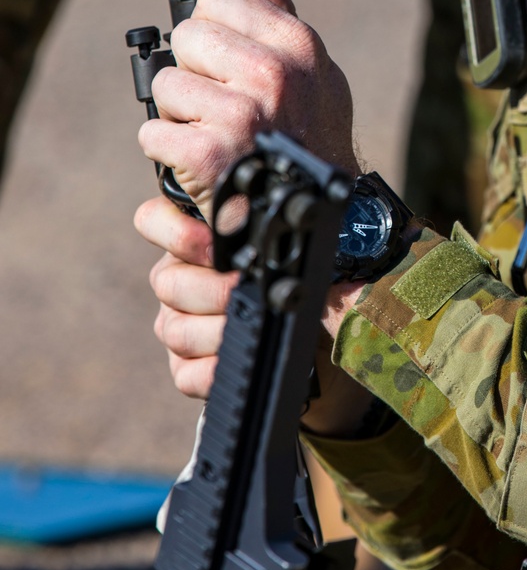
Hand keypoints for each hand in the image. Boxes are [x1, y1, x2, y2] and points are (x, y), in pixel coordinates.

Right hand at [137, 193, 372, 432]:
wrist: (330, 331)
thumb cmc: (318, 271)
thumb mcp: (301, 231)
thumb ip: (267, 213)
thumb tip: (257, 196)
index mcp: (200, 234)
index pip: (153, 220)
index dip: (177, 233)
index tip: (216, 246)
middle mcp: (183, 275)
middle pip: (166, 282)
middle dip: (214, 289)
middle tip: (248, 290)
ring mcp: (182, 321)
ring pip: (174, 329)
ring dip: (217, 330)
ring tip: (256, 323)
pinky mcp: (190, 366)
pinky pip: (185, 373)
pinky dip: (214, 371)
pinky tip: (243, 357)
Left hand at [139, 0, 359, 220]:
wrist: (321, 215)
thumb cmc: (312, 136)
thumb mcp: (313, 70)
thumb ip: (279, 12)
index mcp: (297, 45)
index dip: (214, 31)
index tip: (226, 61)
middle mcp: (271, 73)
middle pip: (186, 38)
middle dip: (194, 72)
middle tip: (220, 104)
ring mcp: (240, 113)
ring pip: (165, 86)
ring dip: (179, 115)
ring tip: (213, 134)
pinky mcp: (207, 153)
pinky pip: (153, 132)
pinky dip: (166, 152)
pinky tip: (199, 163)